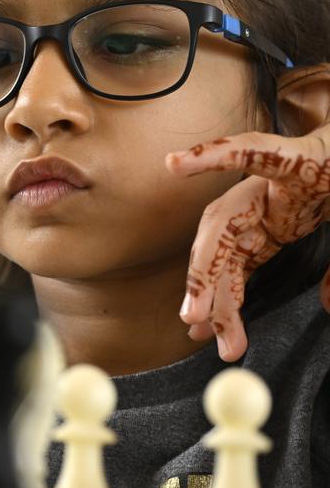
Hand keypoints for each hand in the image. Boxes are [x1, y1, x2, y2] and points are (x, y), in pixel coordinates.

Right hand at [165, 130, 329, 360]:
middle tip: (194, 314)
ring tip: (204, 335)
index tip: (173, 165)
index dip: (212, 156)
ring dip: (212, 293)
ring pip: (224, 249)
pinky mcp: (268, 228)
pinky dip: (226, 290)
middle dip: (203, 270)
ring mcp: (264, 209)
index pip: (255, 152)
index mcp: (304, 163)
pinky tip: (214, 318)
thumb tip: (328, 302)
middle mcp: (269, 186)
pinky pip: (238, 260)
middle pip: (223, 223)